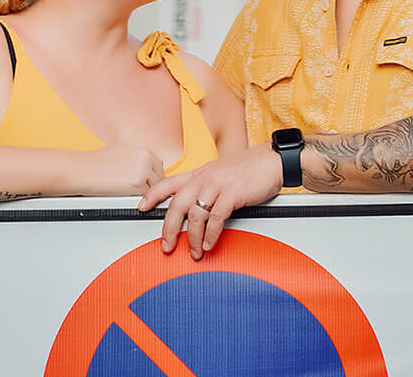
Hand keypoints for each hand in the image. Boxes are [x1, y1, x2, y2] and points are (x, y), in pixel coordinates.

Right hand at [65, 144, 165, 197]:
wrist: (83, 169)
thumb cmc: (96, 163)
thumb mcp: (121, 153)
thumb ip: (136, 160)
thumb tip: (143, 169)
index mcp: (143, 150)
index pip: (158, 166)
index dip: (153, 177)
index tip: (148, 184)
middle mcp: (146, 158)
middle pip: (160, 178)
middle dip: (152, 186)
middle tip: (142, 195)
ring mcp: (144, 171)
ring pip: (155, 188)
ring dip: (148, 194)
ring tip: (135, 199)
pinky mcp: (137, 185)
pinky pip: (146, 197)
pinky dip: (141, 201)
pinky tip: (130, 201)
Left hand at [138, 141, 283, 257]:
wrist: (272, 160)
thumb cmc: (249, 170)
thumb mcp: (221, 174)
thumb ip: (206, 187)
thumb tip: (196, 210)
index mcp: (200, 173)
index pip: (169, 182)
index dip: (153, 195)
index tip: (140, 207)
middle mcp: (205, 177)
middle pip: (177, 203)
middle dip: (169, 227)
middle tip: (167, 246)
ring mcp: (218, 184)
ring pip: (195, 213)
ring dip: (193, 238)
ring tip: (195, 252)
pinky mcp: (233, 193)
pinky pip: (216, 217)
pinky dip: (211, 235)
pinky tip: (211, 244)